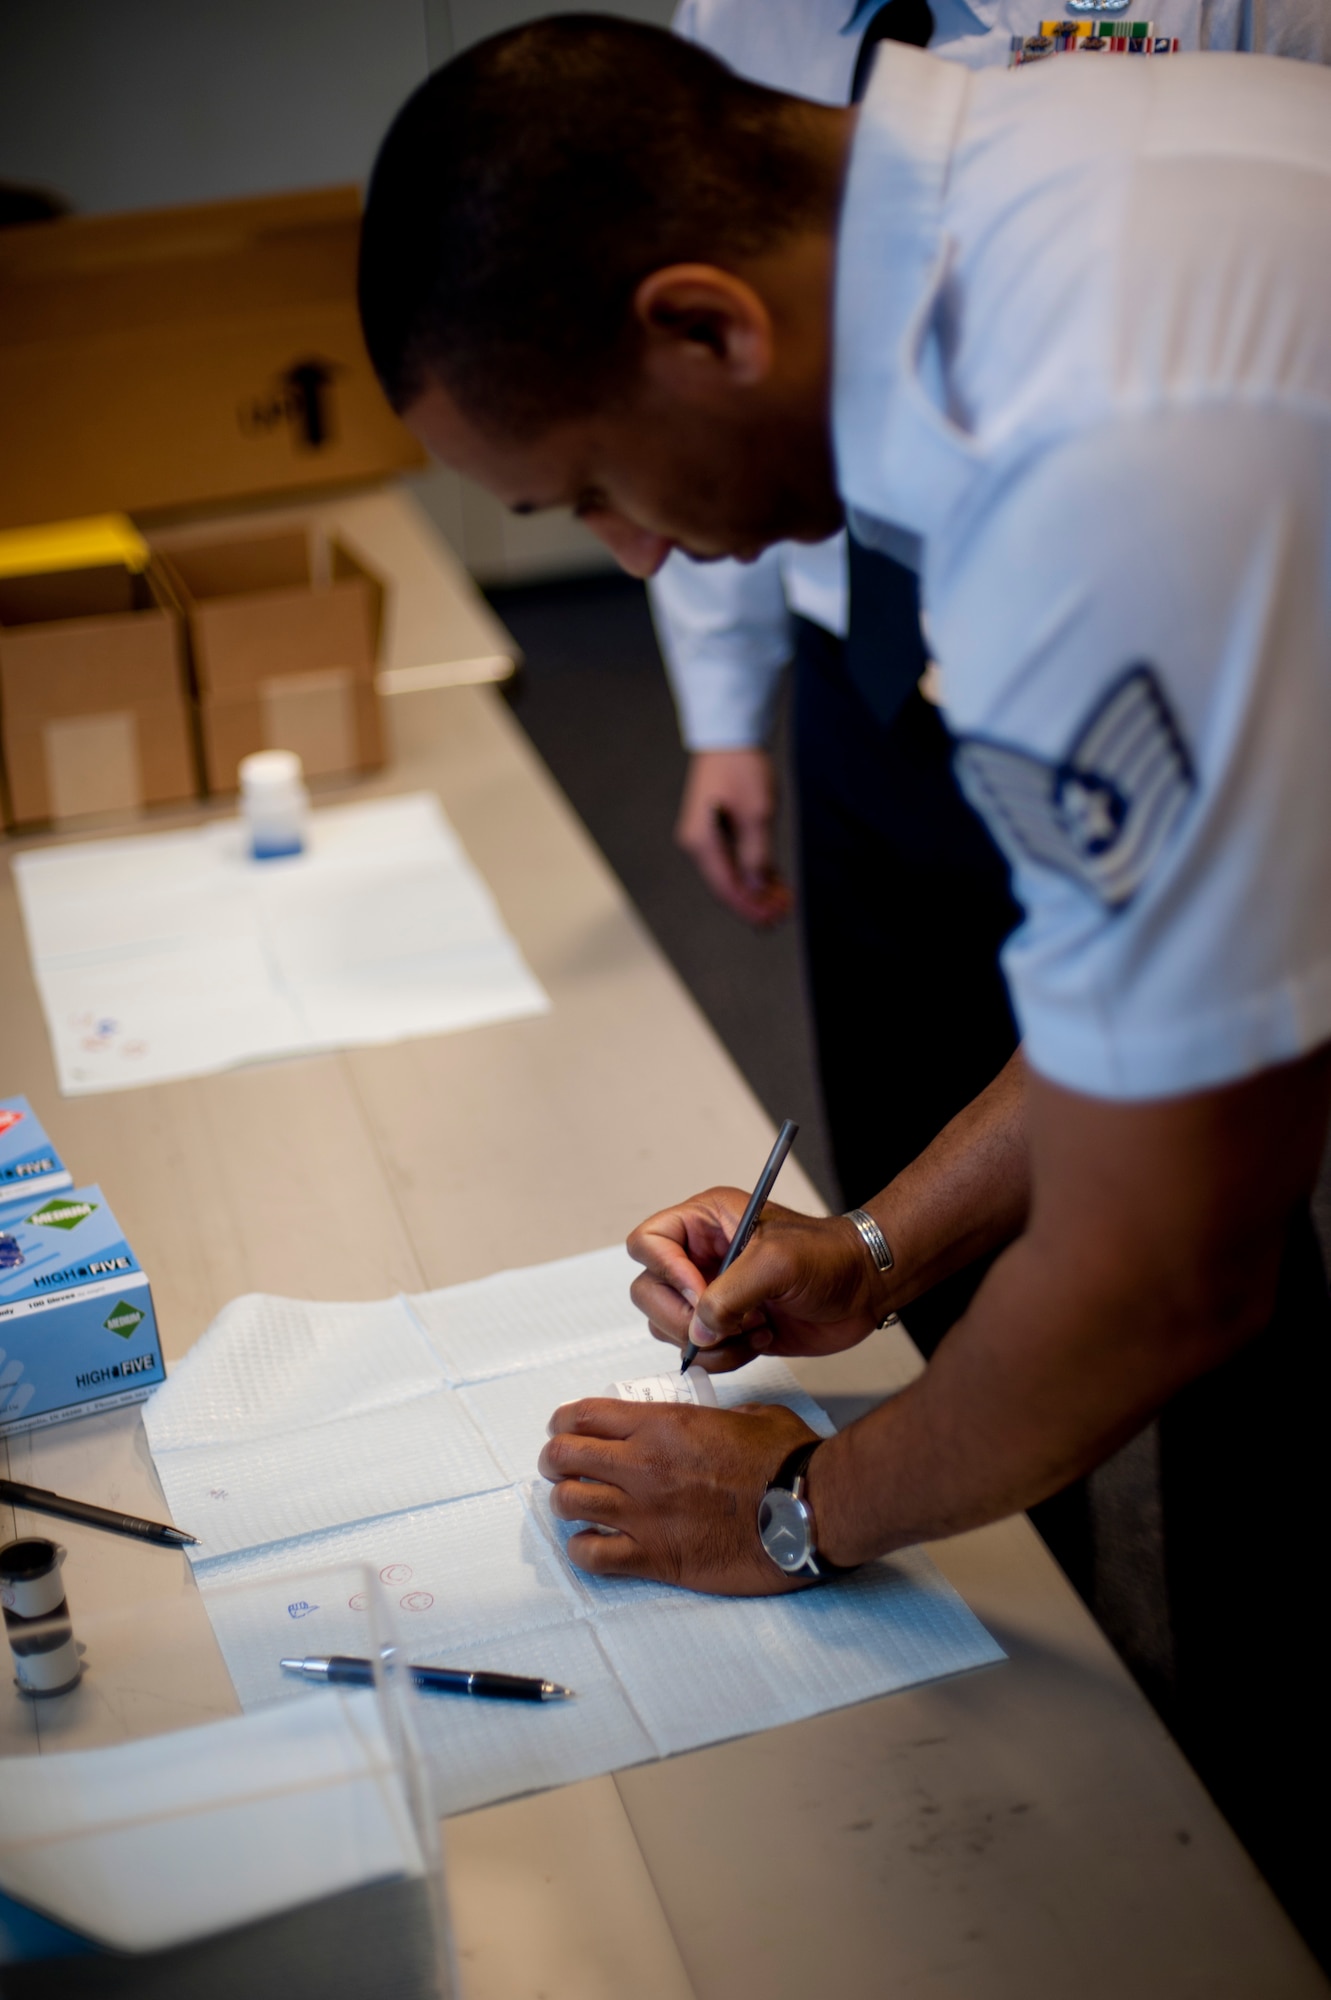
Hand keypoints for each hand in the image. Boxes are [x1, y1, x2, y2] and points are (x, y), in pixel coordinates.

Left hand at [539, 1395, 818, 1592]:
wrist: (806, 1512)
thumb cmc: (785, 1464)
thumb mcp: (749, 1416)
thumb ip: (714, 1416)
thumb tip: (707, 1423)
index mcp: (662, 1426)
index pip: (584, 1415)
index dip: (565, 1421)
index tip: (566, 1429)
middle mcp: (642, 1466)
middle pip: (563, 1457)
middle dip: (556, 1459)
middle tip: (564, 1466)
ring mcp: (643, 1514)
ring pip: (568, 1503)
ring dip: (567, 1501)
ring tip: (579, 1503)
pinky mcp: (654, 1557)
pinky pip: (592, 1555)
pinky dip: (584, 1548)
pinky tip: (594, 1542)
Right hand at [627, 1187, 887, 1372]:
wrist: (866, 1288)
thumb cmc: (830, 1256)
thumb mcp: (776, 1262)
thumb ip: (728, 1294)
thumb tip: (698, 1329)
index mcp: (705, 1222)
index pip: (648, 1243)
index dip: (666, 1272)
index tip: (700, 1291)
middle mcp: (701, 1257)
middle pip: (649, 1292)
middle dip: (683, 1317)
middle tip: (724, 1323)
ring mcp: (713, 1294)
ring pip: (670, 1327)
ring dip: (709, 1341)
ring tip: (752, 1328)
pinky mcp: (728, 1327)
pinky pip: (701, 1351)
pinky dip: (726, 1355)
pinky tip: (762, 1339)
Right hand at [675, 749, 792, 926]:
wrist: (730, 735)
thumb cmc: (741, 769)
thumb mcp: (757, 814)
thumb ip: (756, 855)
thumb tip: (755, 888)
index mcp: (702, 843)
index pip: (726, 888)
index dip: (750, 907)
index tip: (775, 918)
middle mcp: (699, 844)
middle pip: (728, 885)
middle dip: (755, 902)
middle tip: (785, 913)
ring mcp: (707, 837)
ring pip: (733, 873)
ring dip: (757, 889)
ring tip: (784, 900)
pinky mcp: (717, 829)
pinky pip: (734, 858)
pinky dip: (753, 871)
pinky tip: (773, 882)